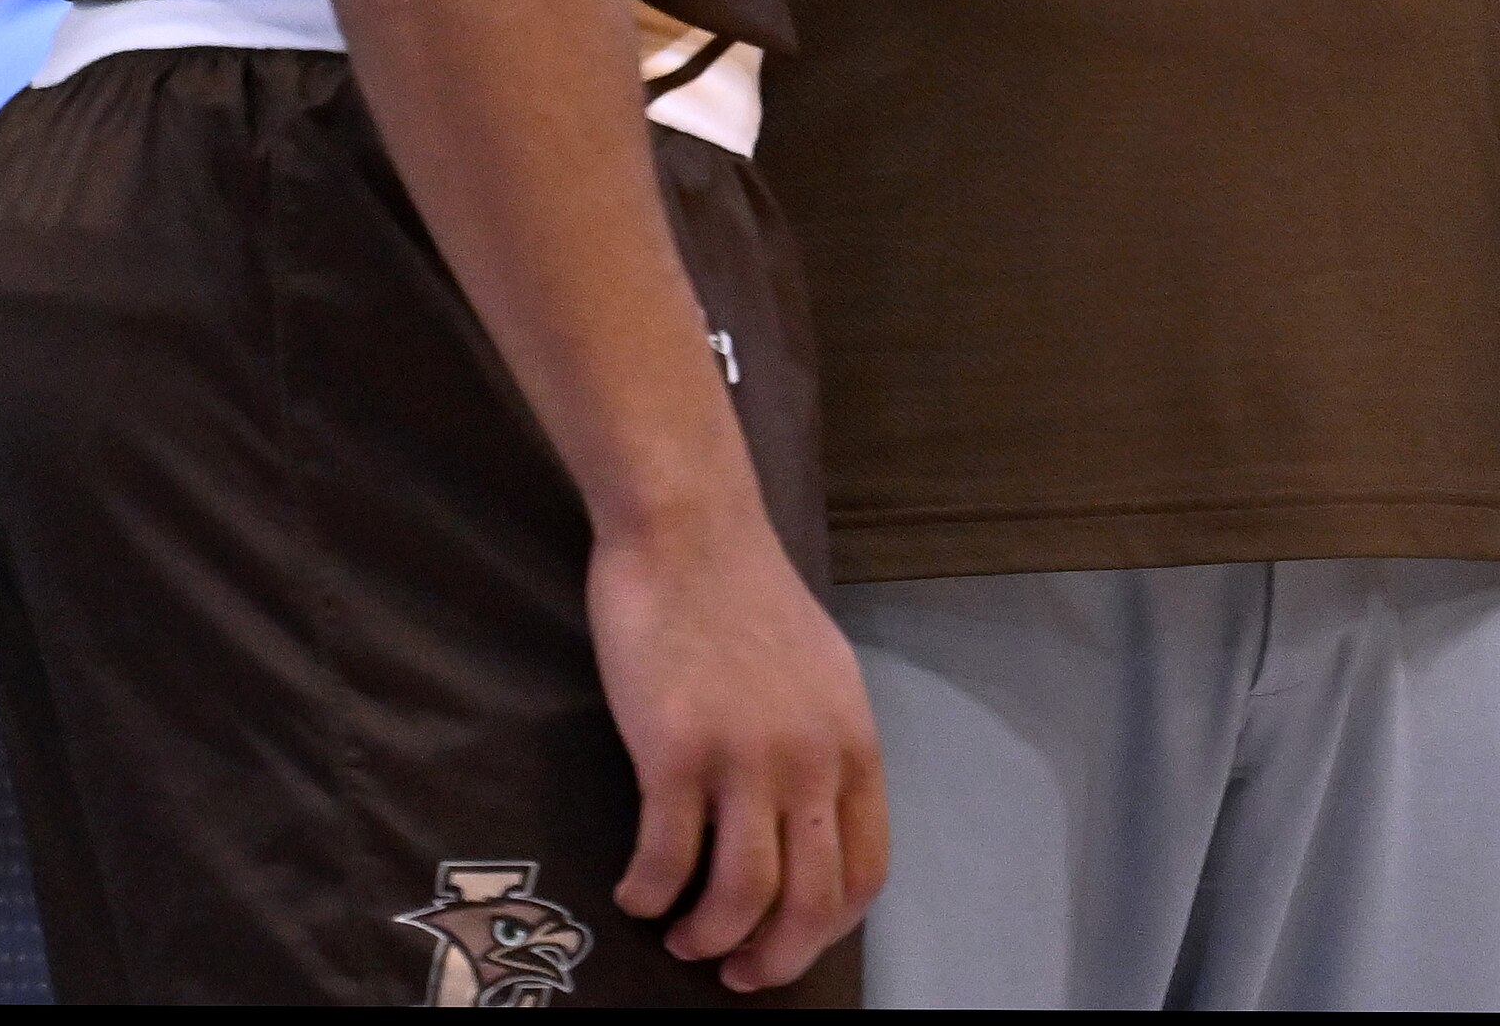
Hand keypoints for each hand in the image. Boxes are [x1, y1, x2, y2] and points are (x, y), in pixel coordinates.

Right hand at [590, 493, 887, 989]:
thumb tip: (809, 825)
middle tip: (733, 971)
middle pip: (810, 902)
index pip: (866, 871)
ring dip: (706, 936)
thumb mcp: (820, 674)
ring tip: (679, 933)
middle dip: (772, 958)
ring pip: (739, 897)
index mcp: (852, 742)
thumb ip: (823, 747)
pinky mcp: (676, 751)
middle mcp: (810, 759)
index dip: (826, 929)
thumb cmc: (744, 596)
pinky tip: (633, 891)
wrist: (690, 529)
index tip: (787, 946)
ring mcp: (745, 757)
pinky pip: (666, 859)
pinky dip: (647, 893)